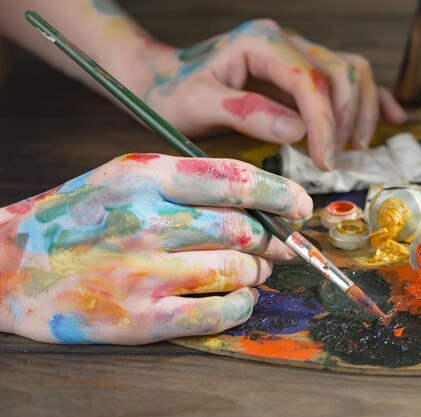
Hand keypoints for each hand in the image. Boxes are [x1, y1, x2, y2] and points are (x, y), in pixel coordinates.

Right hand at [0, 154, 311, 344]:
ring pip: (237, 269)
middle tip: (278, 246)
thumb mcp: (127, 177)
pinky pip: (219, 311)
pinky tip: (240, 298)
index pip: (235, 178)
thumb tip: (259, 204)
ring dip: (257, 272)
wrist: (11, 267)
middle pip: (244, 228)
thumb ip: (189, 184)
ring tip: (253, 270)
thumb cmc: (79, 217)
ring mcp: (145, 272)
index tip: (301, 206)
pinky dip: (243, 305)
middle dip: (272, 239)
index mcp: (147, 177)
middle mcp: (148, 222)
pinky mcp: (143, 318)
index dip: (281, 192)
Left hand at [122, 19, 406, 169]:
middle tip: (333, 160)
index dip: (325, 122)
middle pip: (340, 70)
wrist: (164, 77)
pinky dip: (371, 97)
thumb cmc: (175, 90)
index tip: (325, 160)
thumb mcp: (200, 104)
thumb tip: (299, 131)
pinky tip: (390, 117)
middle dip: (346, 118)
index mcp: (260, 42)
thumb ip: (248, 113)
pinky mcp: (302, 68)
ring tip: (355, 147)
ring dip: (362, 109)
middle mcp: (284, 41)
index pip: (308, 79)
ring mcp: (296, 51)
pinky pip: (347, 75)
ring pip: (351, 70)